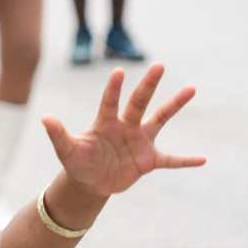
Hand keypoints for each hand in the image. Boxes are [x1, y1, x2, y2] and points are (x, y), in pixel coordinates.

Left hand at [42, 63, 203, 197]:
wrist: (90, 183)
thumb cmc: (78, 163)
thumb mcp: (67, 151)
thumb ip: (58, 135)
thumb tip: (44, 117)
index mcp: (105, 122)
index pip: (110, 101)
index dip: (113, 88)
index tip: (119, 71)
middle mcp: (126, 126)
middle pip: (139, 102)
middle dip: (148, 85)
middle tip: (159, 65)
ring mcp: (139, 141)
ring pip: (160, 119)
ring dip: (174, 105)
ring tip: (191, 88)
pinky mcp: (148, 161)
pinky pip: (171, 160)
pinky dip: (185, 160)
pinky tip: (203, 159)